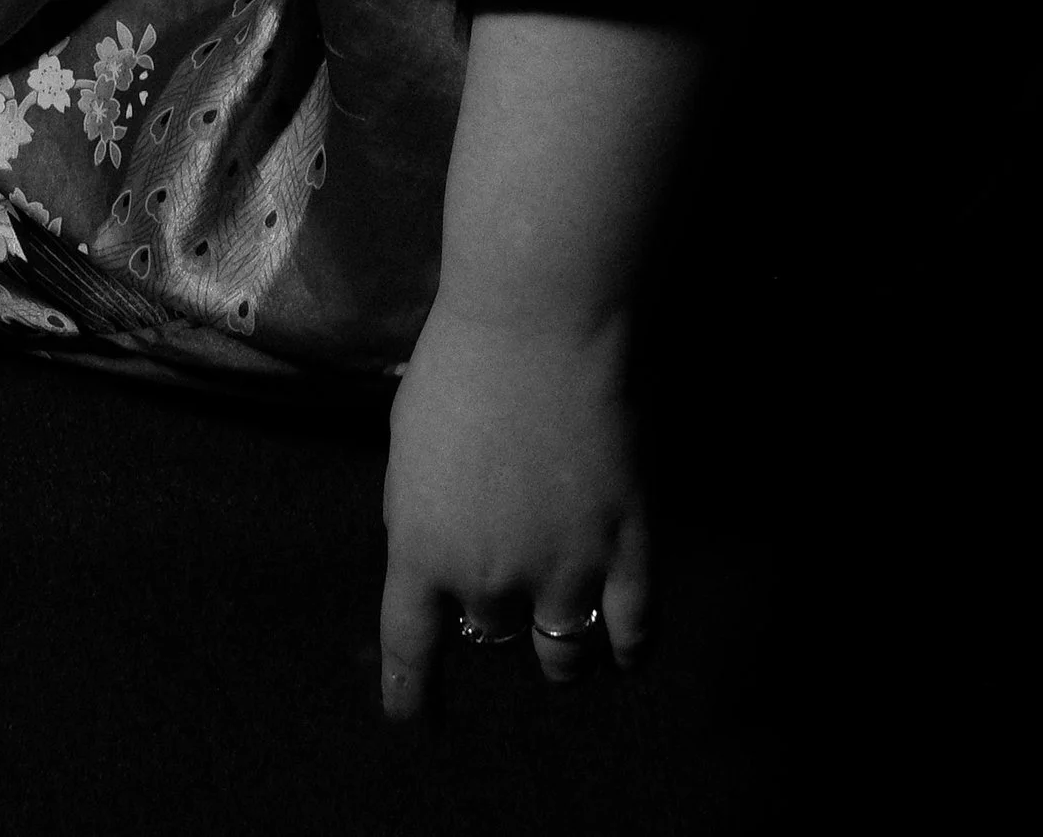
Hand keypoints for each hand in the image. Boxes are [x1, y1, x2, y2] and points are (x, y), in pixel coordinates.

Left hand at [376, 295, 650, 718]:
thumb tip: (434, 554)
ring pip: (563, 654)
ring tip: (565, 640)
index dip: (411, 697)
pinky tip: (625, 651)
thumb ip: (418, 514)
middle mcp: (490, 579)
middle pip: (491, 635)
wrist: (541, 320)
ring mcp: (565, 569)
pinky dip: (629, 650)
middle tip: (505, 577)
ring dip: (560, 652)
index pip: (410, 654)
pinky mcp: (628, 547)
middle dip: (493, 614)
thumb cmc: (459, 362)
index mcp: (422, 553)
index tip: (415, 720)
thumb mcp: (408, 446)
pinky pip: (634, 631)